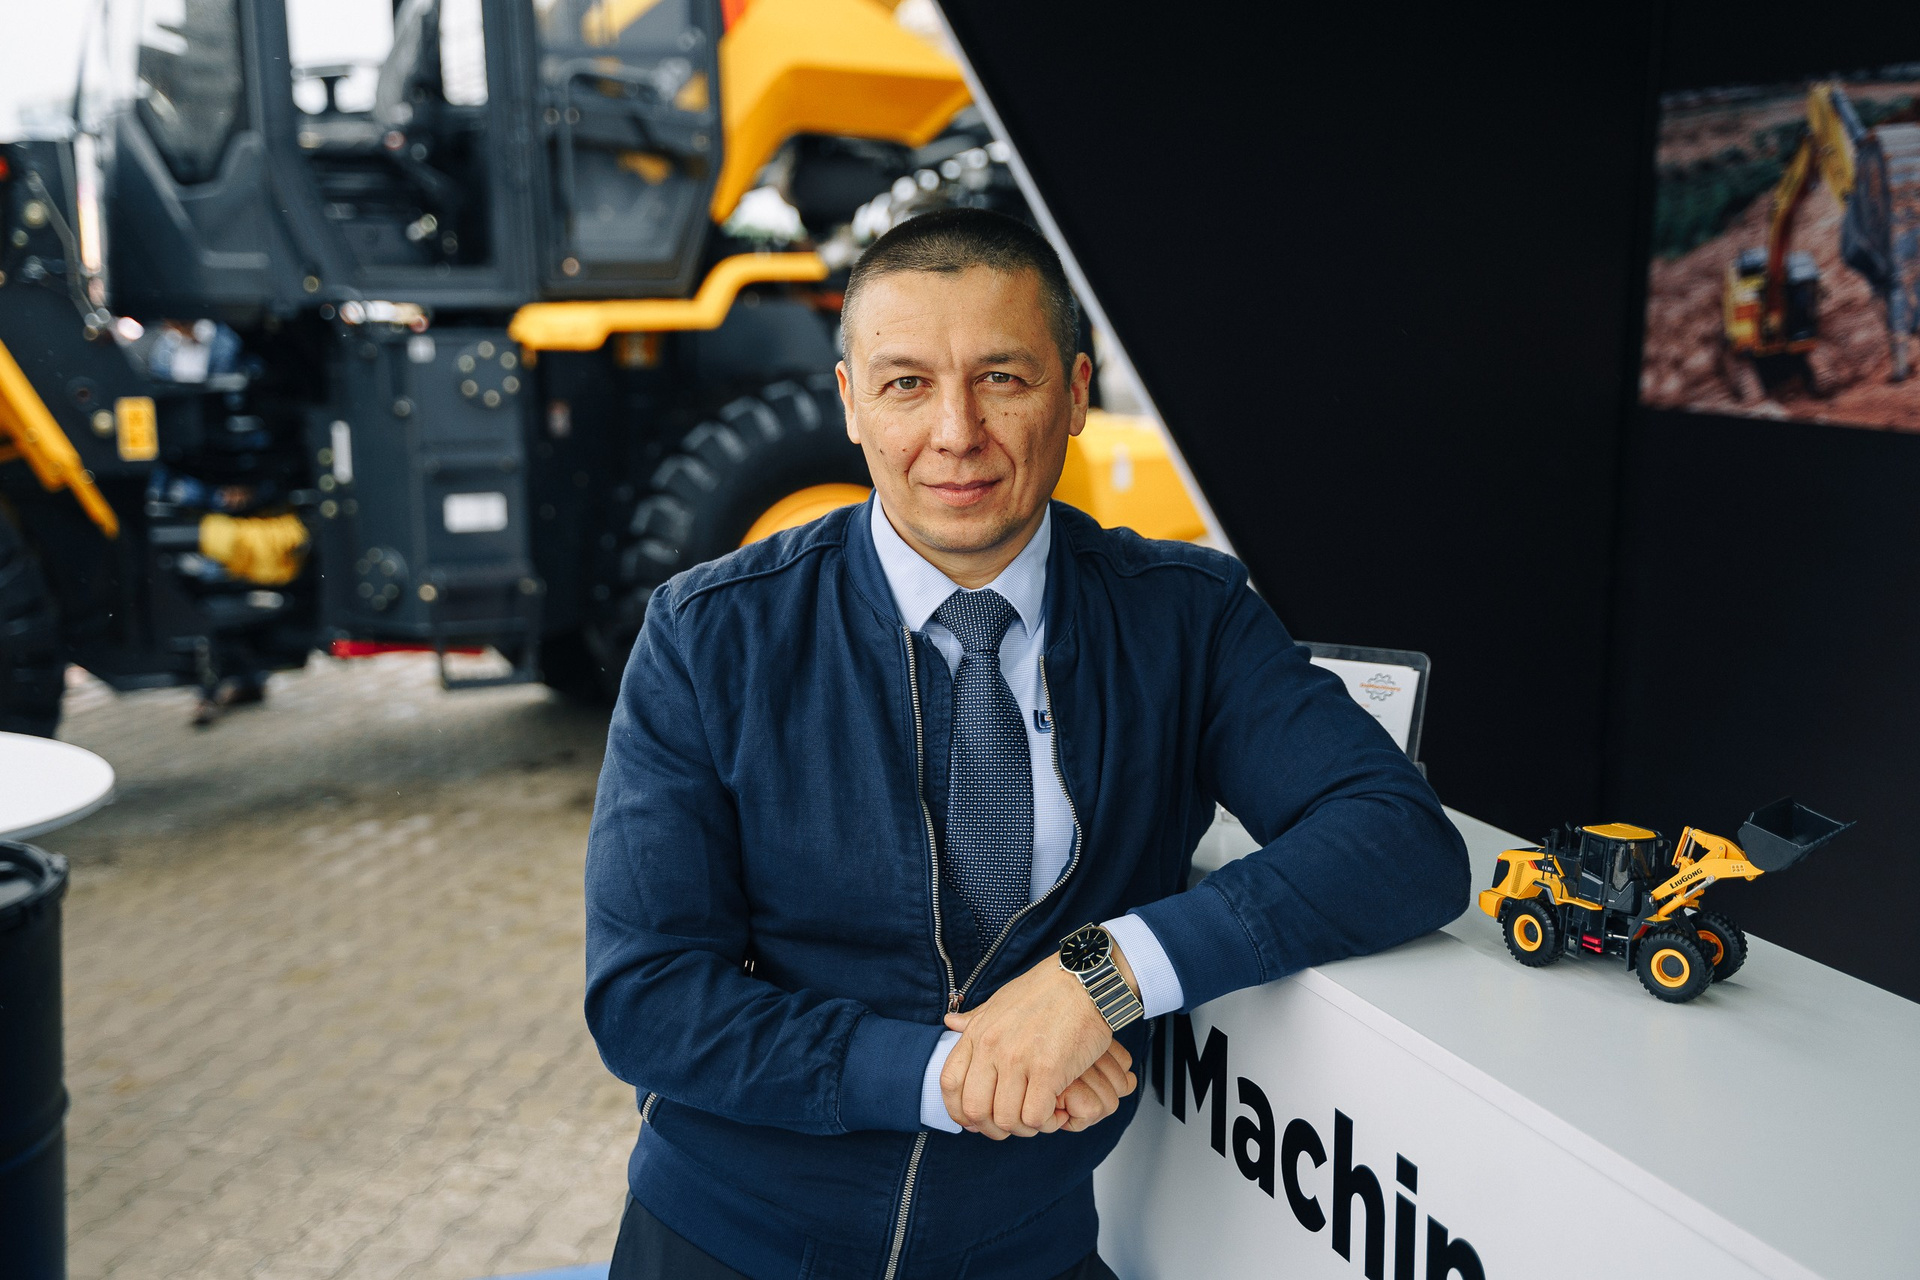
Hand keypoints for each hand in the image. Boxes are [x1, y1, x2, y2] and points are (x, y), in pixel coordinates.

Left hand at [939, 946, 1139, 1139]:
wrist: (1084, 980)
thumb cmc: (1045, 990)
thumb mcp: (1000, 1001)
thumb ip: (974, 1019)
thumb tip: (950, 1022)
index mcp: (978, 1033)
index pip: (950, 1084)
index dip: (959, 1110)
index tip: (976, 1119)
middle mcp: (992, 1047)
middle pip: (975, 1110)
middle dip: (993, 1127)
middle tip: (1013, 1122)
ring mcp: (1019, 1059)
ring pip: (1007, 1120)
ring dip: (1023, 1127)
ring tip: (1039, 1114)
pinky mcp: (1049, 1070)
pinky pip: (1036, 1116)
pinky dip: (1046, 1121)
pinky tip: (1056, 1108)